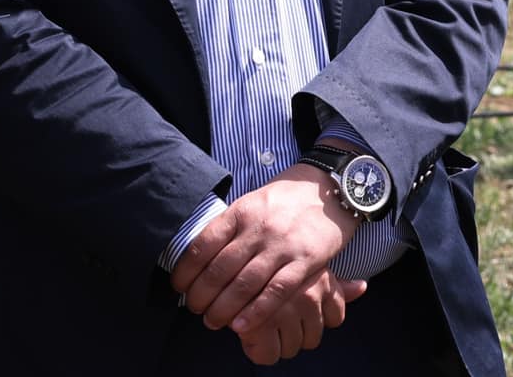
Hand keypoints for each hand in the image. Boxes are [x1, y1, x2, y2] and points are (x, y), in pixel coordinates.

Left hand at [170, 166, 363, 352]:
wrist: (332, 187)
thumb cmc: (287, 199)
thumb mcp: (253, 202)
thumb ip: (231, 227)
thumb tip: (199, 257)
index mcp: (242, 211)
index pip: (202, 246)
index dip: (185, 273)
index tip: (179, 288)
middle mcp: (260, 228)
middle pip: (219, 270)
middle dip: (201, 297)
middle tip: (195, 309)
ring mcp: (283, 244)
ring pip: (244, 285)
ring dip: (223, 309)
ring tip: (213, 320)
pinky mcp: (306, 260)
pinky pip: (276, 291)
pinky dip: (256, 312)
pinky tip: (241, 325)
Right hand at [235, 267, 367, 365]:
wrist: (233, 265)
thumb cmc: (275, 271)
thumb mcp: (310, 270)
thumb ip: (336, 284)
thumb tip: (363, 288)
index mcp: (322, 281)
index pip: (335, 318)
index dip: (318, 320)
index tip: (300, 312)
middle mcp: (307, 296)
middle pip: (313, 338)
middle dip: (297, 333)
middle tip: (279, 318)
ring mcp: (283, 311)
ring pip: (292, 348)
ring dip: (279, 342)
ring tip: (267, 323)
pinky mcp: (259, 326)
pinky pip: (270, 356)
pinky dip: (261, 351)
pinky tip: (255, 333)